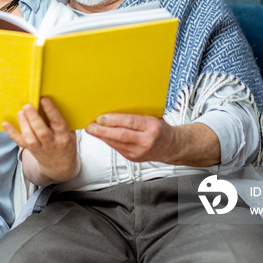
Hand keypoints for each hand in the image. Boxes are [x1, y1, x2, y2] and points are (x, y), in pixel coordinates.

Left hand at [2, 97, 78, 185]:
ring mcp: (40, 149)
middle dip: (34, 118)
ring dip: (24, 125)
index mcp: (64, 137)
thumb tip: (55, 99)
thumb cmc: (65, 143)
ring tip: (20, 112)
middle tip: (27, 106)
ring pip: (30, 138)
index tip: (44, 99)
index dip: (51, 111)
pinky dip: (11, 133)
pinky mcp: (31, 150)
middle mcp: (52, 144)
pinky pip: (20, 142)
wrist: (60, 166)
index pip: (58, 123)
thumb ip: (64, 120)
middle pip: (42, 132)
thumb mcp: (70, 133)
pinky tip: (5, 124)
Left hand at [86, 114, 219, 166]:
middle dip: (102, 131)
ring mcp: (139, 152)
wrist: (172, 147)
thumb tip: (116, 104)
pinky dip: (108, 141)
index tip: (100, 117)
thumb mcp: (153, 116)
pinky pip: (117, 148)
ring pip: (116, 144)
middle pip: (120, 136)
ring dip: (101, 137)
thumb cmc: (160, 128)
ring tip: (91, 129)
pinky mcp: (133, 158)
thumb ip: (138, 114)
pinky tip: (101, 136)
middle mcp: (146, 141)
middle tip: (90, 126)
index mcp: (152, 127)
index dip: (114, 120)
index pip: (130, 123)